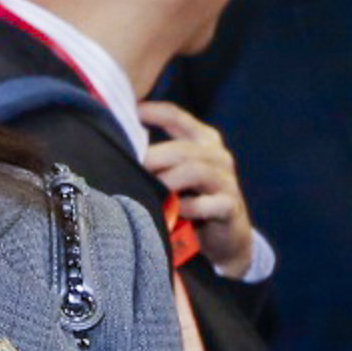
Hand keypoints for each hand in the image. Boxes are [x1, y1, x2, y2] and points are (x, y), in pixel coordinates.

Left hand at [138, 103, 254, 276]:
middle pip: (181, 149)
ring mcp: (227, 181)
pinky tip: (173, 213)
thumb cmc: (194, 200)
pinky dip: (187, 208)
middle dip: (153, 158)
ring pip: (194, 171)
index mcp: (204, 140)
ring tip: (148, 191)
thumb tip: (121, 144)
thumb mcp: (178, 174)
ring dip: (167, 182)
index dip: (151, 112)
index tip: (128, 113)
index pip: (176, 117)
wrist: (227, 238)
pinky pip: (206, 204)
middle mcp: (218, 156)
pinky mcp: (230, 206)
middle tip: (131, 169)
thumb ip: (159, 157)